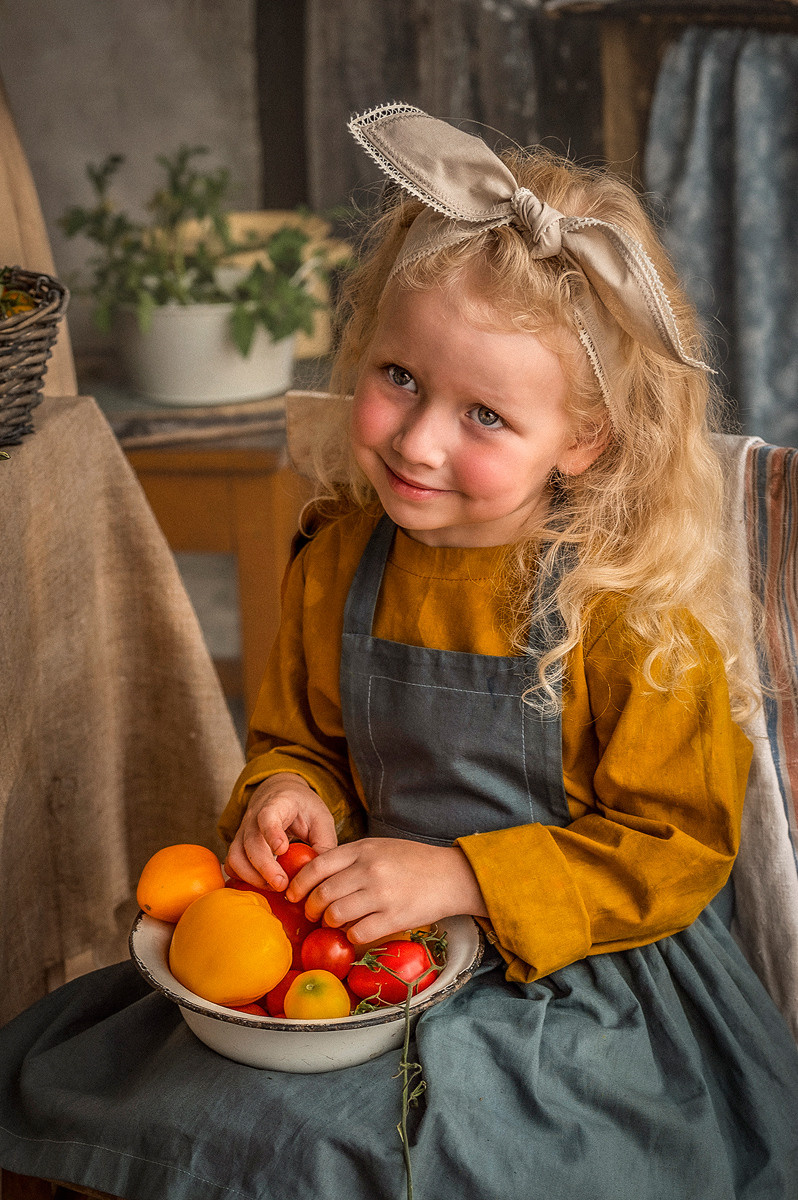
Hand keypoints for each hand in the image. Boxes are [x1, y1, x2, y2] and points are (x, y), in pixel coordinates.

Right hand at [224, 773, 336, 890]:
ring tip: (275, 887)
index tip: (282, 850)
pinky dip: (242, 879)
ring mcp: (243, 832)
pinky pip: (231, 865)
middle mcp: (254, 817)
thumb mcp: (321, 819)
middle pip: (250, 842)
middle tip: (282, 885)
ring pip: (236, 856)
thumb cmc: (303, 809)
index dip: (272, 833)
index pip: (268, 815)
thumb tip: (322, 875)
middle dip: (265, 867)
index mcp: (278, 804)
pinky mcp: (238, 846)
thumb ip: (325, 844)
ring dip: (253, 877)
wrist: (280, 795)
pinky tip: (262, 886)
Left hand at [286, 837, 487, 945]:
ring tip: (334, 923)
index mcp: (363, 849)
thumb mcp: (379, 847)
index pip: (316, 866)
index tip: (292, 894)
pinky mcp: (394, 918)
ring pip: (336, 915)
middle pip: (323, 893)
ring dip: (330, 923)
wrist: (450, 875)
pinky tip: (356, 931)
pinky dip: (351, 935)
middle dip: (311, 908)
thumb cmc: (412, 861)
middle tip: (313, 913)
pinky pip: (358, 932)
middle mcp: (369, 870)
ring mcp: (381, 895)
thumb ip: (349, 858)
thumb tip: (315, 876)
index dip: (298, 883)